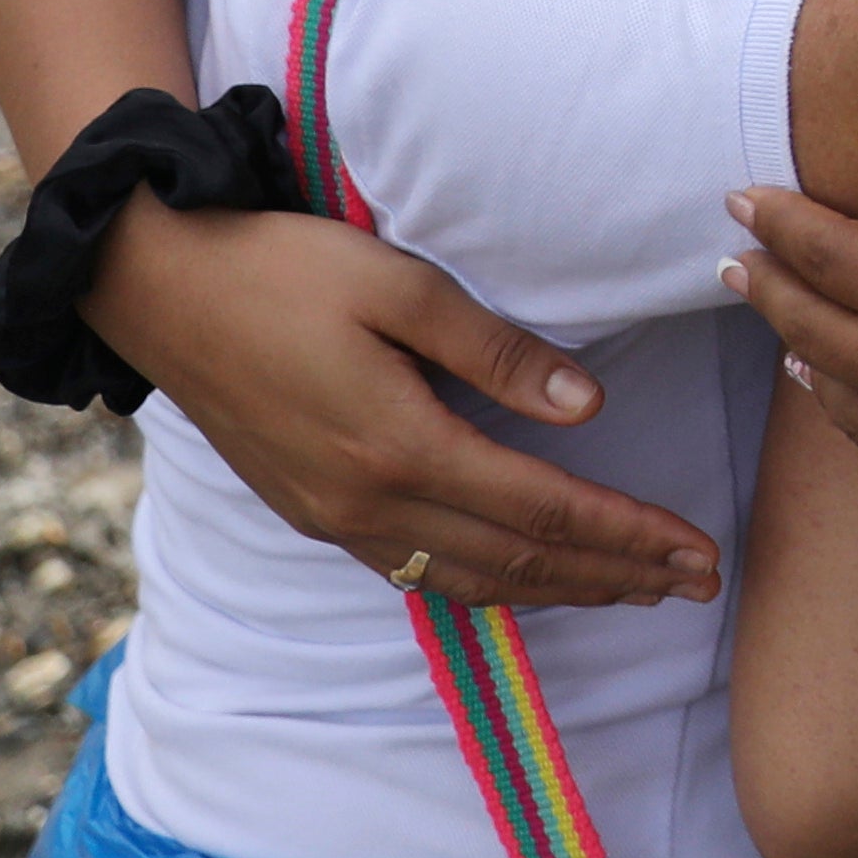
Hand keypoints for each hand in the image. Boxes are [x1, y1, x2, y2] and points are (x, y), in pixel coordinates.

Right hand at [90, 204, 714, 605]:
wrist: (158, 288)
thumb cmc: (284, 269)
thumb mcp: (400, 287)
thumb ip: (498, 353)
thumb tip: (590, 407)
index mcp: (398, 447)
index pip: (544, 508)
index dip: (628, 535)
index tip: (699, 551)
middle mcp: (367, 503)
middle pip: (518, 561)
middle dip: (615, 576)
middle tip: (699, 583)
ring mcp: (334, 518)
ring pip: (469, 579)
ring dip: (561, 588)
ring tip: (638, 587)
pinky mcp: (313, 514)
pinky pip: (420, 571)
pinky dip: (491, 584)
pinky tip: (531, 577)